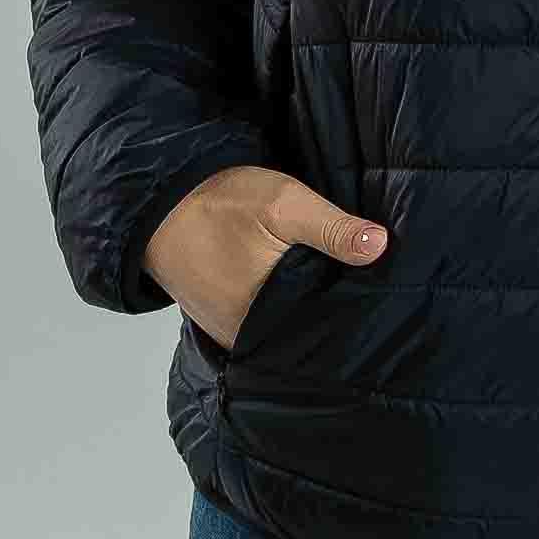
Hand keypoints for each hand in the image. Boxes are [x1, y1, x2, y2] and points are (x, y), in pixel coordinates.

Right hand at [144, 164, 388, 350]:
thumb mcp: (285, 204)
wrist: (159, 200)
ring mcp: (227, 331)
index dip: (348, 315)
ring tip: (336, 292)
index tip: (379, 302)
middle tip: (365, 294)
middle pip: (300, 334)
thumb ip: (332, 228)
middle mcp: (242, 337)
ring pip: (280, 329)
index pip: (320, 332)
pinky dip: (278, 308)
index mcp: (261, 319)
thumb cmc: (222, 201)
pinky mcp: (218, 319)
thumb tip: (380, 246)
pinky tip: (297, 289)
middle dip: (327, 315)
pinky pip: (259, 322)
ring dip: (302, 312)